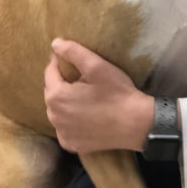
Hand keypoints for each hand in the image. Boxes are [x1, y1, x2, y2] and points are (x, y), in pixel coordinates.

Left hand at [44, 38, 154, 154]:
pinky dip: (71, 122)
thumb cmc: (117, 93)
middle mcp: (53, 117)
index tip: (72, 59)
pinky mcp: (72, 145)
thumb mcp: (97, 67)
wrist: (136, 124)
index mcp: (56, 96)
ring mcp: (62, 133)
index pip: (50, 73)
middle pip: (53, 94)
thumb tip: (55, 43)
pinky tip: (85, 117)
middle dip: (63, 84)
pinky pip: (65, 129)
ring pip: (58, 112)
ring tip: (85, 97)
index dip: (59, 63)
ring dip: (66, 103)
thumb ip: (74, 52)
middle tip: (83, 79)